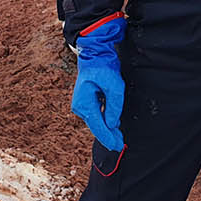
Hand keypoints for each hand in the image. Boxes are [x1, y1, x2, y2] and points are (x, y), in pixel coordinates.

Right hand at [71, 16, 125, 151]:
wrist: (94, 55)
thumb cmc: (103, 68)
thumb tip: (112, 124)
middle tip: (120, 145)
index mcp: (84, 104)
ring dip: (107, 129)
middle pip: (96, 126)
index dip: (108, 137)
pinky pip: (96, 116)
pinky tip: (112, 126)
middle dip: (108, 135)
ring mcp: (81, 104)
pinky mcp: (86, 102)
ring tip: (118, 138)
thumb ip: (114, 107)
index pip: (98, 126)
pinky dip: (104, 121)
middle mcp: (80, 106)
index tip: (116, 145)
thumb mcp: (114, 86)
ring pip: (96, 121)